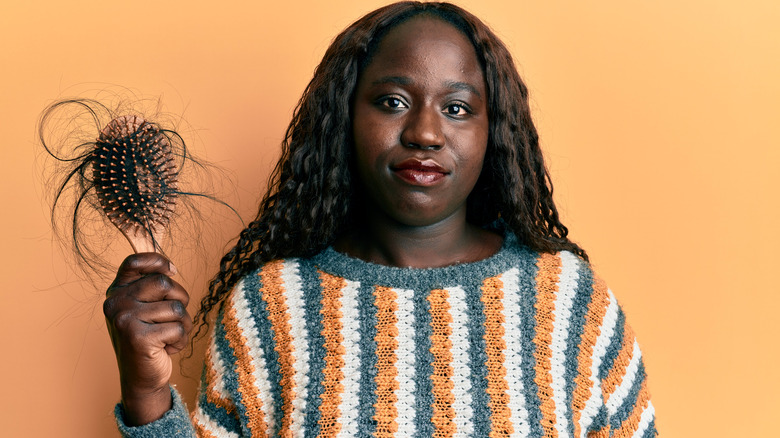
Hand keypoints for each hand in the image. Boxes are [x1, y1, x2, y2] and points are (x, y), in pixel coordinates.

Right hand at [103, 253, 192, 425]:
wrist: (141, 377)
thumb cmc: (150, 337)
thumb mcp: (146, 307)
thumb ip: (152, 286)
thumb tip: (171, 268)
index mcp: (117, 291)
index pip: (134, 261)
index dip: (158, 261)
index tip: (172, 271)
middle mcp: (115, 302)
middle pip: (164, 283)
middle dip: (180, 300)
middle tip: (172, 320)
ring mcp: (124, 320)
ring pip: (176, 309)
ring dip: (183, 325)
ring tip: (168, 337)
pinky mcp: (137, 338)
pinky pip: (178, 329)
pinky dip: (180, 341)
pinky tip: (166, 349)